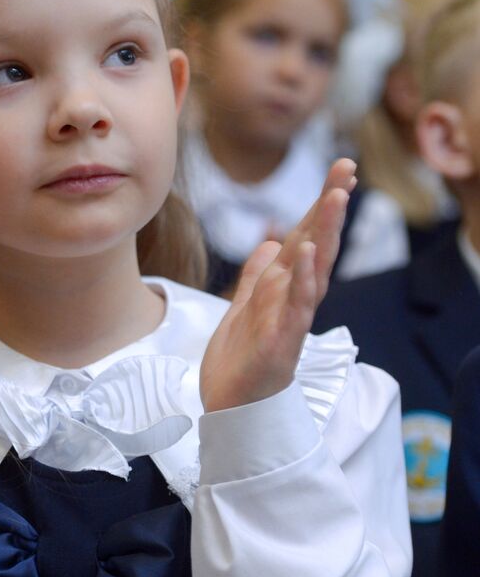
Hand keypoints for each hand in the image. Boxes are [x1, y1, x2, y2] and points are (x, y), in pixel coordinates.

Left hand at [201, 158, 355, 413]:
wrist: (229, 409)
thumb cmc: (240, 362)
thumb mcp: (243, 309)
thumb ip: (256, 278)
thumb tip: (269, 244)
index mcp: (286, 290)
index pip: (308, 238)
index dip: (322, 204)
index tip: (340, 168)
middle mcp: (295, 301)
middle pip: (318, 245)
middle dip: (331, 206)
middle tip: (346, 167)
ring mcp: (290, 321)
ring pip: (313, 272)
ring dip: (324, 234)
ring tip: (335, 198)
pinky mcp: (280, 343)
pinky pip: (294, 308)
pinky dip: (300, 280)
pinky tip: (305, 253)